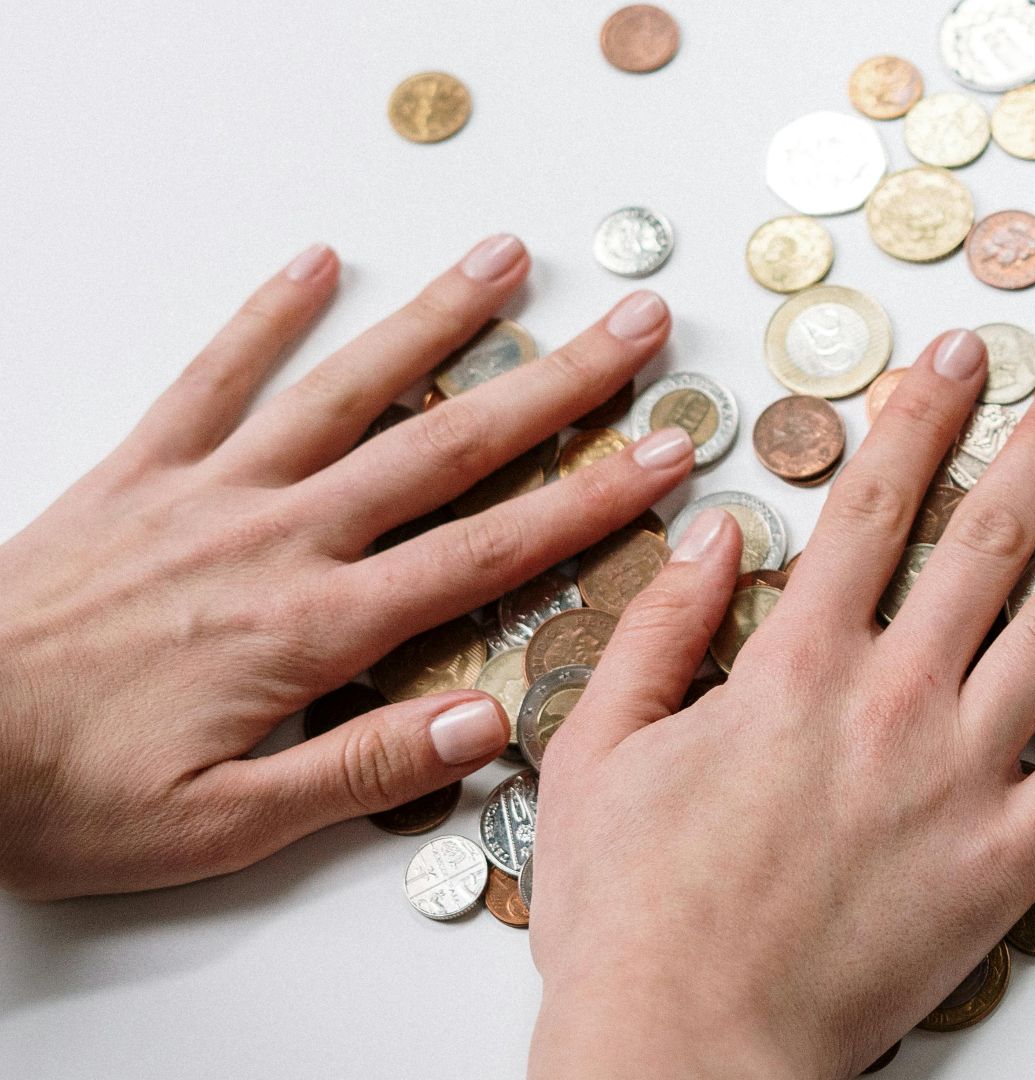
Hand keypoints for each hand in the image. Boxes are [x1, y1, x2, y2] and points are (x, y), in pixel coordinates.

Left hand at [0, 236, 697, 898]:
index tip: (666, 454)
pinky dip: (265, 315)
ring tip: (506, 262)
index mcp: (312, 629)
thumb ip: (361, 771)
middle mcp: (277, 539)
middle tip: (633, 328)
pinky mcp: (138, 473)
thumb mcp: (223, 825)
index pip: (485, 555)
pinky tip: (316, 262)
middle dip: (557, 384)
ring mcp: (208, 492)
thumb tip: (488, 724)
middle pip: (447, 448)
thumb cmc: (63, 796)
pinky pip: (212, 377)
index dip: (589, 499)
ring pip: (347, 389)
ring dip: (436, 322)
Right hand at [527, 328, 1034, 1077]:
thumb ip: (656, 632)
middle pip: (995, 534)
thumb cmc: (631, 914)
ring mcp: (964, 776)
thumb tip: (714, 533)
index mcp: (795, 665)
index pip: (877, 501)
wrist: (686, 1048)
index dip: (926, 413)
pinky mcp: (1009, 858)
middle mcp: (893, 698)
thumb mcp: (596, 754)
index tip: (966, 351)